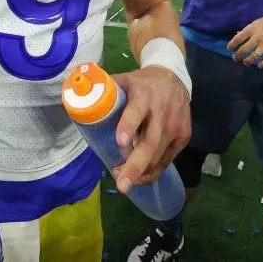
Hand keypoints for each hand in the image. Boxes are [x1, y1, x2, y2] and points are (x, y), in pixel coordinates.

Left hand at [111, 66, 190, 190]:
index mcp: (144, 95)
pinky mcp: (183, 136)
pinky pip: (167, 160)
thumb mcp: (124, 80)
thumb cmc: (143, 83)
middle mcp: (162, 112)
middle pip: (149, 143)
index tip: (119, 142)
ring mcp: (175, 126)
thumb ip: (105, 89)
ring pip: (158, 156)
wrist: (175, 78)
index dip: (128, 127)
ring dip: (140, 172)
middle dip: (135, 166)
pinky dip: (152, 172)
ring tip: (123, 180)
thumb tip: (79, 97)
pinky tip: (140, 177)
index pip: (136, 112)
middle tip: (121, 184)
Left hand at [227, 9, 262, 67]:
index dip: (232, 45)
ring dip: (248, 61)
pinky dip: (262, 65)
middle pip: (244, 50)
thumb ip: (247, 30)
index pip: (238, 39)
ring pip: (254, 57)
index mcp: (251, 29)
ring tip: (245, 63)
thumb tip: (237, 35)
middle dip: (237, 56)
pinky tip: (259, 66)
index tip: (229, 49)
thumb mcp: (256, 22)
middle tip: (235, 59)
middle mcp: (257, 38)